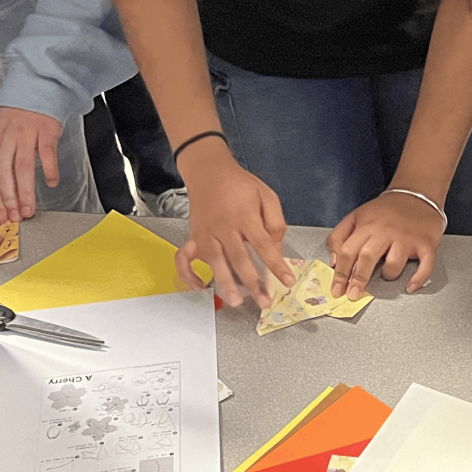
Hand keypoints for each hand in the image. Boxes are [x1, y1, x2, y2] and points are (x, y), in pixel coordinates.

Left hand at [0, 107, 63, 223]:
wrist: (34, 90)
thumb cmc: (18, 119)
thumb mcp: (2, 137)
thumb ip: (0, 162)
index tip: (0, 217)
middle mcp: (8, 138)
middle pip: (4, 173)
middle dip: (9, 198)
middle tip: (14, 217)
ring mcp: (27, 134)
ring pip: (23, 167)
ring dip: (26, 191)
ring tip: (29, 209)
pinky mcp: (46, 130)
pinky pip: (47, 154)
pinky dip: (49, 170)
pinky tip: (51, 183)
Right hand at [178, 154, 294, 307]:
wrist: (208, 170)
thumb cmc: (240, 184)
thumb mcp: (266, 195)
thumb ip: (275, 221)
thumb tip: (276, 248)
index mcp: (244, 216)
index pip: (264, 245)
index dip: (276, 265)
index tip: (287, 281)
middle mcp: (224, 227)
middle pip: (239, 258)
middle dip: (253, 282)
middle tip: (264, 302)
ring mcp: (206, 233)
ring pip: (215, 262)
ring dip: (225, 284)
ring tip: (236, 301)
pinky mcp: (194, 237)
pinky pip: (184, 259)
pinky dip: (188, 275)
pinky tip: (200, 287)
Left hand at [327, 190, 445, 298]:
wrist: (416, 195)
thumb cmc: (385, 211)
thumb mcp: (356, 217)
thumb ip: (340, 236)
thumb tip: (334, 262)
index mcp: (367, 226)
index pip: (348, 252)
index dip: (341, 273)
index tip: (337, 289)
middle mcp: (386, 232)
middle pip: (368, 258)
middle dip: (359, 280)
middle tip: (353, 294)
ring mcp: (407, 238)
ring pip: (394, 265)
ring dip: (388, 275)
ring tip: (386, 275)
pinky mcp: (426, 244)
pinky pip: (425, 266)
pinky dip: (419, 279)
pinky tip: (410, 286)